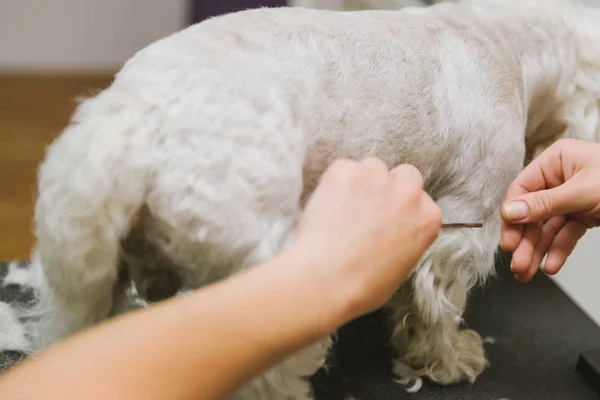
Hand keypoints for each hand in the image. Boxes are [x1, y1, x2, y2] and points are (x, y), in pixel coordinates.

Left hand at [294, 157, 441, 320]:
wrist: (326, 280)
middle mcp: (408, 192)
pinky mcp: (346, 171)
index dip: (400, 207)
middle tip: (367, 207)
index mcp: (428, 217)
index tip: (386, 218)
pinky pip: (342, 168)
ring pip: (371, 167)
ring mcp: (377, 178)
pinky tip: (326, 207)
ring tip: (342, 209)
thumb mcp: (402, 265)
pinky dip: (333, 183)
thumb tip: (391, 230)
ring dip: (361, 182)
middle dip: (388, 186)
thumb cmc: (362, 286)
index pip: (419, 198)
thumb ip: (406, 237)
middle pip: (404, 174)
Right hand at [501, 138, 599, 281]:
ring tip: (527, 273)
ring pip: (547, 226)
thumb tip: (510, 212)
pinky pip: (566, 232)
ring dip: (537, 250)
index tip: (509, 242)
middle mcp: (561, 177)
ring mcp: (572, 196)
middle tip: (518, 265)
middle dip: (525, 241)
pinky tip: (552, 265)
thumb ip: (545, 203)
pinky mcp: (585, 213)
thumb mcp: (583, 191)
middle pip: (533, 212)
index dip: (513, 217)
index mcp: (557, 160)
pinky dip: (559, 249)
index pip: (522, 189)